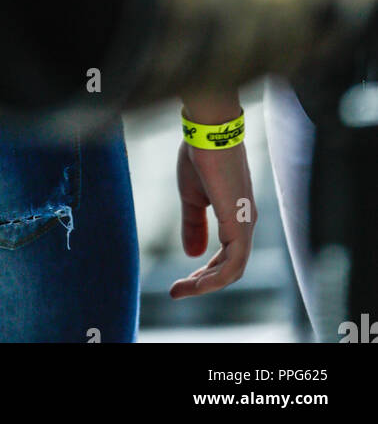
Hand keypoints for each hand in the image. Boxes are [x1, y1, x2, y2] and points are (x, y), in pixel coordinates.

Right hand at [170, 140, 256, 298]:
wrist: (207, 132)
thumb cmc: (200, 156)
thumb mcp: (192, 197)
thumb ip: (194, 225)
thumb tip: (193, 254)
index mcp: (236, 216)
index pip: (226, 257)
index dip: (204, 273)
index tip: (180, 283)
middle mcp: (246, 223)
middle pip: (230, 268)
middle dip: (203, 283)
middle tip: (177, 291)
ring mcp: (245, 224)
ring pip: (233, 271)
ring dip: (207, 285)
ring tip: (182, 290)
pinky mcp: (240, 222)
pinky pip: (234, 263)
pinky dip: (215, 278)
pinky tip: (196, 282)